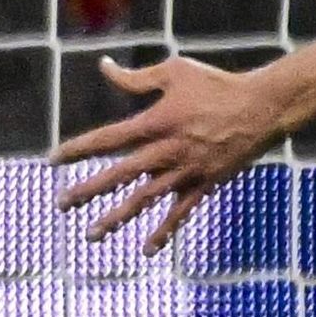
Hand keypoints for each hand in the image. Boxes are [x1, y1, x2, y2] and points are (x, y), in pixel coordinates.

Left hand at [53, 54, 288, 250]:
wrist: (262, 107)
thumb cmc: (216, 84)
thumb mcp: (174, 71)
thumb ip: (136, 78)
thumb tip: (104, 67)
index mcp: (155, 122)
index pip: (107, 139)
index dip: (77, 150)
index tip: (53, 160)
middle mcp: (166, 151)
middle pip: (118, 175)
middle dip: (87, 191)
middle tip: (61, 204)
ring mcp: (186, 172)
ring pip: (145, 200)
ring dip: (117, 218)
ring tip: (92, 235)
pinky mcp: (205, 185)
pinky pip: (181, 213)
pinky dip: (165, 231)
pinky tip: (147, 249)